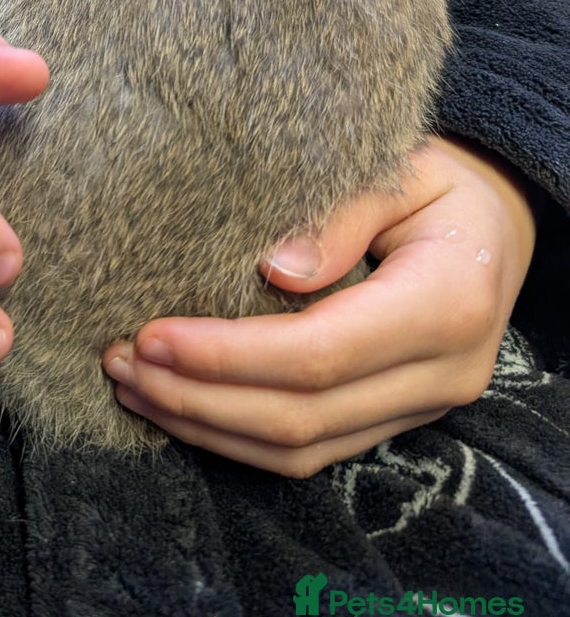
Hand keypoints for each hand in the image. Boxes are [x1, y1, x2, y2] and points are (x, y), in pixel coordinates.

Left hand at [101, 136, 536, 475]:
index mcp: (447, 302)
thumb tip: (272, 271)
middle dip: (198, 397)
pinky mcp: (395, 418)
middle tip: (119, 361)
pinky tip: (180, 403)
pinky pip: (312, 448)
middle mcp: (441, 373)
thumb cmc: (441, 179)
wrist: (498, 220)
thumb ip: (340, 213)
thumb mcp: (401, 167)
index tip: (151, 335)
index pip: (319, 353)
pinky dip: (237, 436)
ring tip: (131, 385)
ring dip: (206, 425)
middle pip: (301, 415)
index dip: (227, 355)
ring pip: (301, 449)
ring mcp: (422, 407)